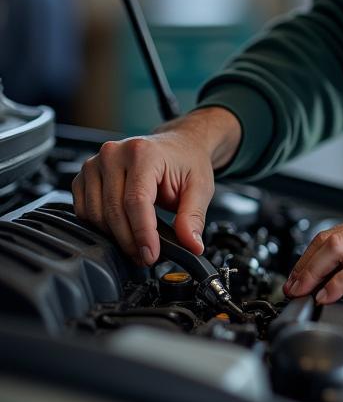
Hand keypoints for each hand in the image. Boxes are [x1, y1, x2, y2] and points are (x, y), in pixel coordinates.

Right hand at [70, 106, 239, 266]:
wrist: (177, 145)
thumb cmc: (187, 162)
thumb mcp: (200, 186)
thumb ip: (193, 216)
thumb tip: (192, 245)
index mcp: (143, 152)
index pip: (136, 201)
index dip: (142, 233)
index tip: (150, 255)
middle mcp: (114, 153)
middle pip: (114, 211)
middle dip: (130, 241)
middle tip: (147, 256)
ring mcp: (95, 163)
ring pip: (95, 215)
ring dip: (115, 236)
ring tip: (137, 243)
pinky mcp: (84, 175)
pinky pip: (84, 211)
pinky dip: (100, 227)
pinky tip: (120, 228)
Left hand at [284, 209, 342, 312]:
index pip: (333, 232)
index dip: (309, 255)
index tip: (299, 275)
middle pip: (327, 238)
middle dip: (302, 264)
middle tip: (291, 287)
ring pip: (335, 248)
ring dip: (310, 272)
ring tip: (301, 292)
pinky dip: (335, 284)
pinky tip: (327, 296)